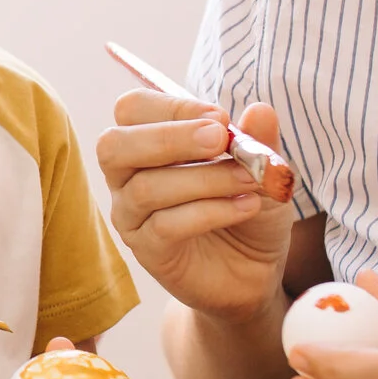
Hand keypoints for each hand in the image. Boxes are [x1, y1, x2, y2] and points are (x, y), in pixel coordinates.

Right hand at [96, 89, 292, 318]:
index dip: (174, 107)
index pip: (132, 109)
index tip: (222, 119)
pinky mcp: (147, 252)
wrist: (254, 271)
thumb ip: (258, 139)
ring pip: (146, 188)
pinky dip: (212, 212)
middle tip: (219, 139)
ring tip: (250, 180)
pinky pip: (166, 226)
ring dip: (205, 178)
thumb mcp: (262, 168)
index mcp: (146, 143)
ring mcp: (131, 217)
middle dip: (169, 137)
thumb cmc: (247, 208)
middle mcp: (127, 177)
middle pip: (114, 145)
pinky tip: (246, 207)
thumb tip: (260, 111)